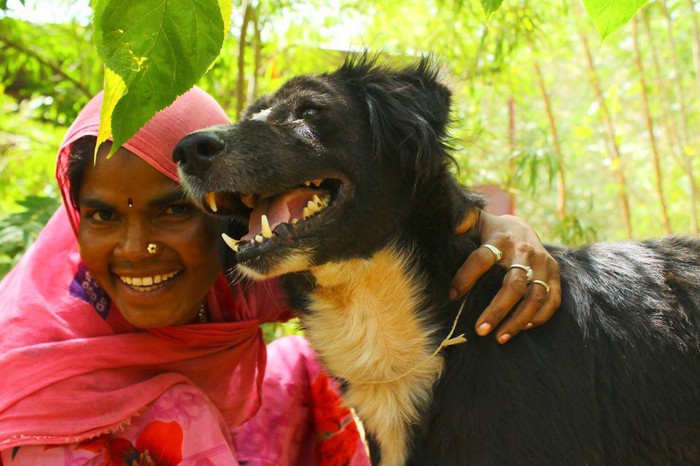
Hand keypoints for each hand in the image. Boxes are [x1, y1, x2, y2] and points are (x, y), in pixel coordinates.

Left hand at [450, 209, 560, 343]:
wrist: (521, 227)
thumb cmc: (491, 232)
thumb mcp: (476, 221)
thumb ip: (464, 220)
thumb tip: (455, 224)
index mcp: (501, 239)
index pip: (482, 258)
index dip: (466, 277)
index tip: (452, 295)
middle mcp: (524, 252)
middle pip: (513, 285)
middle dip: (496, 310)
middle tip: (479, 330)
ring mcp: (543, 264)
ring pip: (534, 297)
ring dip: (518, 321)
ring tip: (499, 338)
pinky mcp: (555, 275)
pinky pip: (553, 300)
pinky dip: (540, 317)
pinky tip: (524, 328)